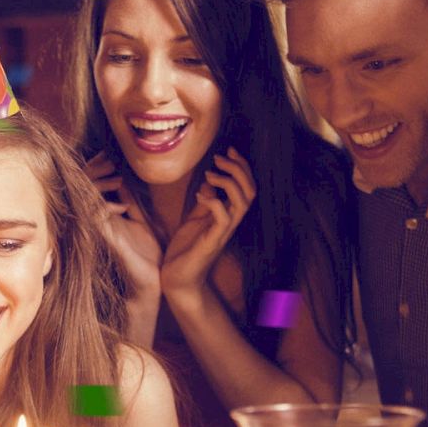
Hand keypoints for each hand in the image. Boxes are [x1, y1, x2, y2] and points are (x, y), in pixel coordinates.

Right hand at [85, 152, 162, 296]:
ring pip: (88, 200)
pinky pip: (97, 219)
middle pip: (84, 187)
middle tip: (109, 159)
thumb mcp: (140, 220)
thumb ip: (130, 201)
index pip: (92, 183)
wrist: (152, 281)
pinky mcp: (108, 241)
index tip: (107, 154)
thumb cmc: (146, 254)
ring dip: (100, 185)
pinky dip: (106, 208)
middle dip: (95, 170)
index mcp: (106, 214)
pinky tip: (121, 205)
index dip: (96, 166)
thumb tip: (123, 179)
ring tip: (117, 177)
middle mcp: (99, 221)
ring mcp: (101, 230)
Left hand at [161, 147, 255, 296]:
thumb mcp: (195, 219)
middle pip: (250, 191)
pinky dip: (214, 202)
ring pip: (242, 203)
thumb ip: (206, 202)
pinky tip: (200, 195)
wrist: (177, 277)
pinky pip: (223, 218)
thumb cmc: (186, 250)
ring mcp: (223, 232)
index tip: (229, 149)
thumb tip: (210, 183)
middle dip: (239, 169)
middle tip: (220, 157)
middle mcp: (231, 222)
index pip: (246, 187)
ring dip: (229, 182)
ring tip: (210, 173)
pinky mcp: (212, 241)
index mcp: (228, 215)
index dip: (242, 166)